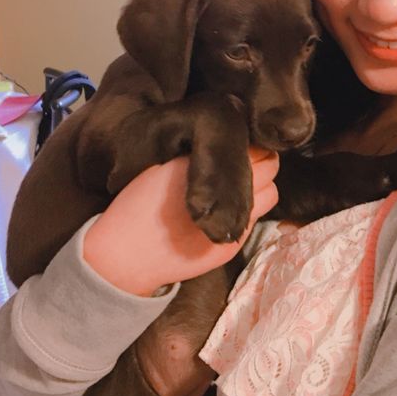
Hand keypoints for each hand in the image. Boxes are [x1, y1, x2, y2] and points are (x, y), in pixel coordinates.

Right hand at [83, 149, 278, 295]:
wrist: (124, 255)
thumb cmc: (136, 206)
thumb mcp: (161, 168)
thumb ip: (195, 155)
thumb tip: (224, 139)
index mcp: (199, 166)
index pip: (247, 145)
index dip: (247, 142)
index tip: (238, 142)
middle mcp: (222, 191)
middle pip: (269, 165)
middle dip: (262, 160)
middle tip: (247, 160)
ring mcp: (232, 220)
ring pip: (272, 193)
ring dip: (263, 185)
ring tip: (243, 185)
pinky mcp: (232, 242)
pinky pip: (257, 218)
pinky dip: (251, 209)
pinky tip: (231, 207)